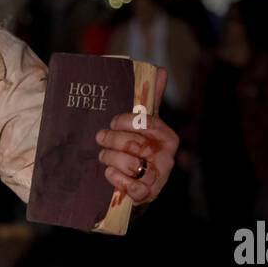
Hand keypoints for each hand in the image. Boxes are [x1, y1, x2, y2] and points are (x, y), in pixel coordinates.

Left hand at [95, 66, 178, 206]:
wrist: (140, 183)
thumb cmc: (141, 149)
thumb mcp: (145, 125)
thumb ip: (150, 100)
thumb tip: (159, 70)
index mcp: (167, 137)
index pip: (147, 123)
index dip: (126, 121)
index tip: (113, 120)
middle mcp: (166, 158)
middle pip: (136, 144)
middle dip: (112, 139)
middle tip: (100, 137)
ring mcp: (158, 178)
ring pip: (131, 165)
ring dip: (110, 158)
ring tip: (103, 155)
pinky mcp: (147, 195)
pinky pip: (131, 187)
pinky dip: (116, 179)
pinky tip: (109, 173)